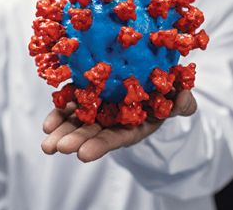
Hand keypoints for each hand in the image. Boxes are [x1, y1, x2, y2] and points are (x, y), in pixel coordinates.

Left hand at [41, 90, 196, 161]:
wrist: (154, 78)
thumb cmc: (169, 92)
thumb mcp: (179, 98)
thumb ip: (183, 102)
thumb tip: (186, 98)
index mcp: (134, 125)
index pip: (116, 138)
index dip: (100, 145)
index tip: (82, 155)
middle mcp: (113, 120)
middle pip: (92, 133)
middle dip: (74, 141)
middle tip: (57, 147)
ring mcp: (98, 107)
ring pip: (77, 122)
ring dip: (61, 131)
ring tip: (47, 142)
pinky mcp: (87, 92)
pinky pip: (71, 103)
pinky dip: (59, 112)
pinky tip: (48, 121)